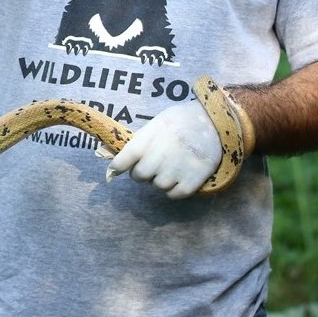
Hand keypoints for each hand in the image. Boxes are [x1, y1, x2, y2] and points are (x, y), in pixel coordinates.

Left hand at [106, 101, 221, 198]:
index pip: (123, 160)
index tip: (114, 170)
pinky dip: (174, 189)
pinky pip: (174, 195)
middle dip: (142, 172)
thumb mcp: (157, 123)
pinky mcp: (193, 180)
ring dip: (160, 180)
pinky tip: (181, 175)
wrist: (214, 122)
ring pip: (157, 186)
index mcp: (150, 138)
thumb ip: (137, 141)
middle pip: (139, 176)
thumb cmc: (181, 121)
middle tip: (153, 164)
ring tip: (172, 165)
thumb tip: (103, 152)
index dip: (117, 167)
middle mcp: (161, 155)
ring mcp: (177, 169)